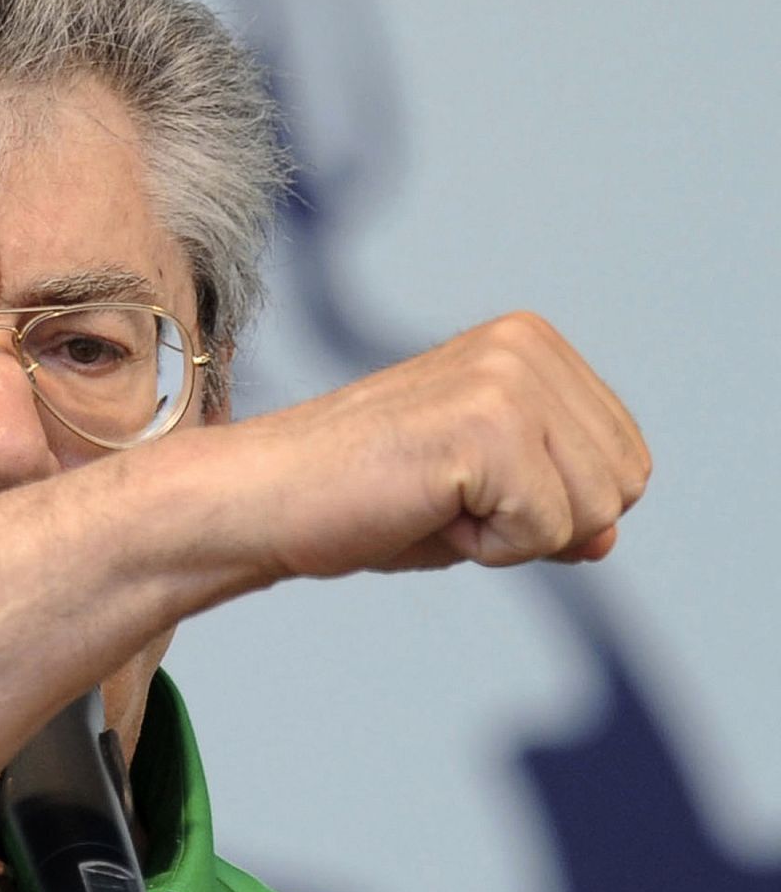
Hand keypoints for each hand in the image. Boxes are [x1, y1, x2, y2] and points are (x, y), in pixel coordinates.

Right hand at [237, 312, 650, 578]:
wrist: (264, 500)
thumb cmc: (356, 500)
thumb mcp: (479, 501)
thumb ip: (554, 505)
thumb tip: (609, 535)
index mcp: (529, 343)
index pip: (627, 459)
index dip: (552, 507)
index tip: (460, 489)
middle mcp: (525, 345)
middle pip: (624, 485)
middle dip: (540, 522)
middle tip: (442, 500)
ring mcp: (507, 379)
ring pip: (594, 511)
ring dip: (513, 537)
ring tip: (430, 501)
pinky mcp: (487, 425)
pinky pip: (546, 531)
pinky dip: (486, 547)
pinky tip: (422, 509)